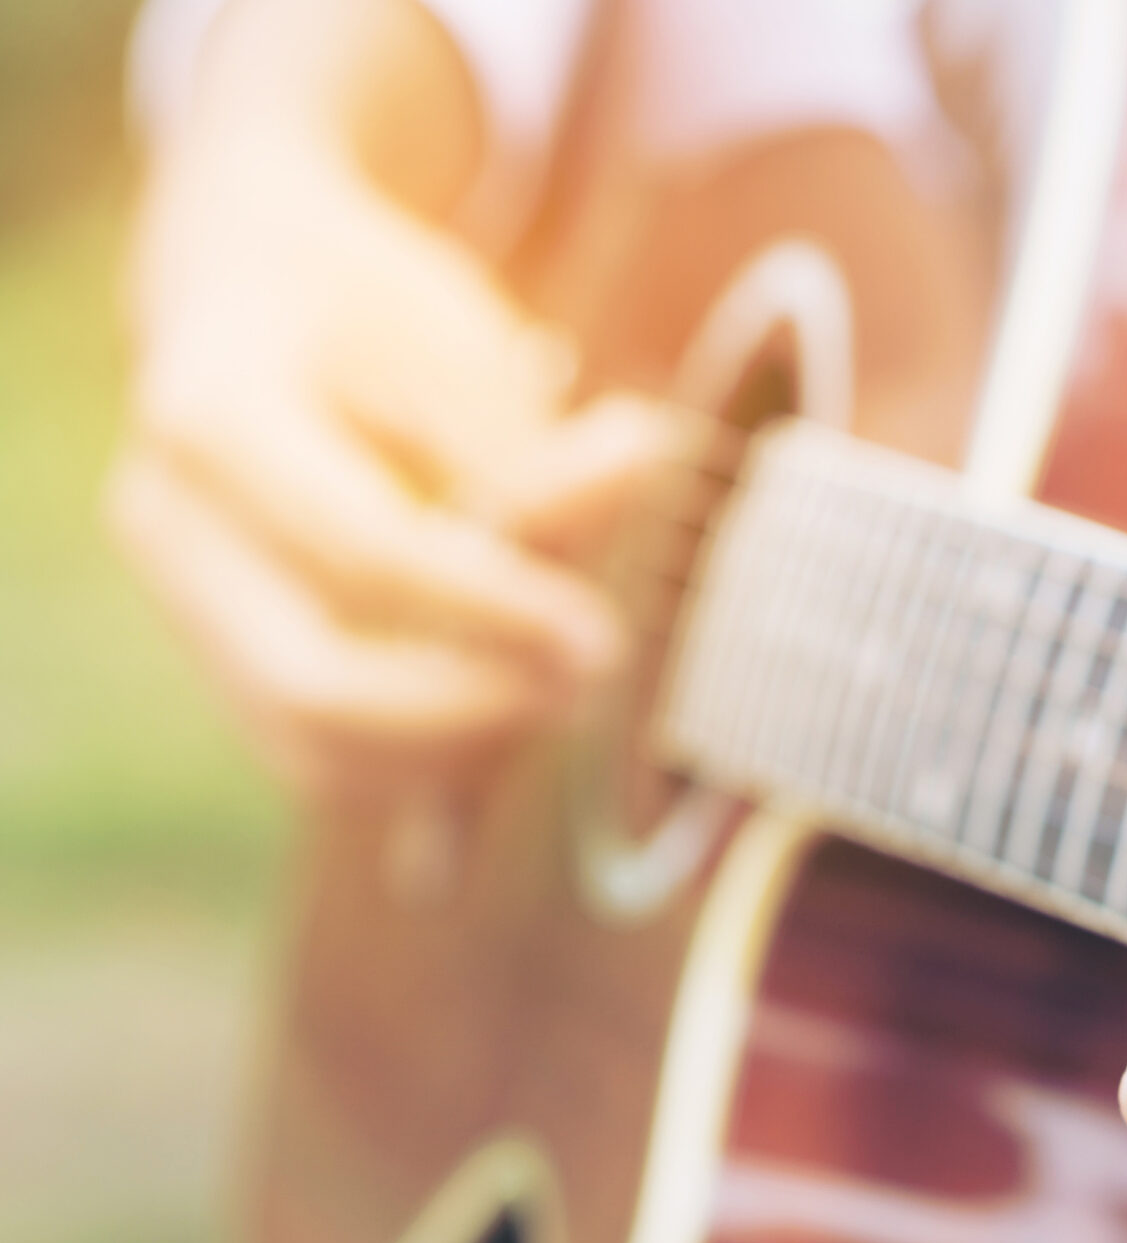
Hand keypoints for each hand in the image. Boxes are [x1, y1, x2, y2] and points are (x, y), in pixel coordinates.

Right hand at [106, 0, 685, 796]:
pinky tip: (508, 708)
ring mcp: (179, 602)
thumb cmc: (364, 306)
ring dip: (453, 753)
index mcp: (208, 414)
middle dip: (469, 710)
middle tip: (586, 680)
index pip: (364, 554)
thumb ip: (534, 442)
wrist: (244, 288)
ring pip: (313, 749)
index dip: (495, 610)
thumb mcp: (450, 340)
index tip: (601, 636)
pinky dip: (421, 763)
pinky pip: (319, 757)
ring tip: (558, 690)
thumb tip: (650, 460)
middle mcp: (167, 522)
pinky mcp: (217, 657)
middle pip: (314, 685)